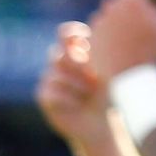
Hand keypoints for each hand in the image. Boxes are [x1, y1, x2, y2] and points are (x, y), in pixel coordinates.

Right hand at [36, 22, 112, 146]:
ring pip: (56, 74)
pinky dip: (69, 98)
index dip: (70, 32)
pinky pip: (51, 92)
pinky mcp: (44, 96)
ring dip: (77, 85)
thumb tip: (100, 41)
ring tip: (90, 93)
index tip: (85, 37)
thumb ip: (102, 58)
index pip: (65, 35)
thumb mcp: (111, 75)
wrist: (102, 122)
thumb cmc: (110, 96)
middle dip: (77, 66)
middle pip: (59, 55)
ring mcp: (50, 79)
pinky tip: (80, 104)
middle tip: (95, 78)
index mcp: (76, 53)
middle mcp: (61, 64)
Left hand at [87, 0, 155, 83]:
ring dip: (113, 29)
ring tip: (126, 48)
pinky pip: (98, 35)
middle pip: (114, 5)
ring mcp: (98, 23)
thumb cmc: (150, 52)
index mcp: (131, 2)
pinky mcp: (89, 38)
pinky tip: (115, 54)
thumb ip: (148, 10)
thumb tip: (139, 2)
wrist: (128, 77)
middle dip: (121, 13)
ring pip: (105, 20)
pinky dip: (104, 42)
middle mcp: (111, 8)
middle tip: (134, 32)